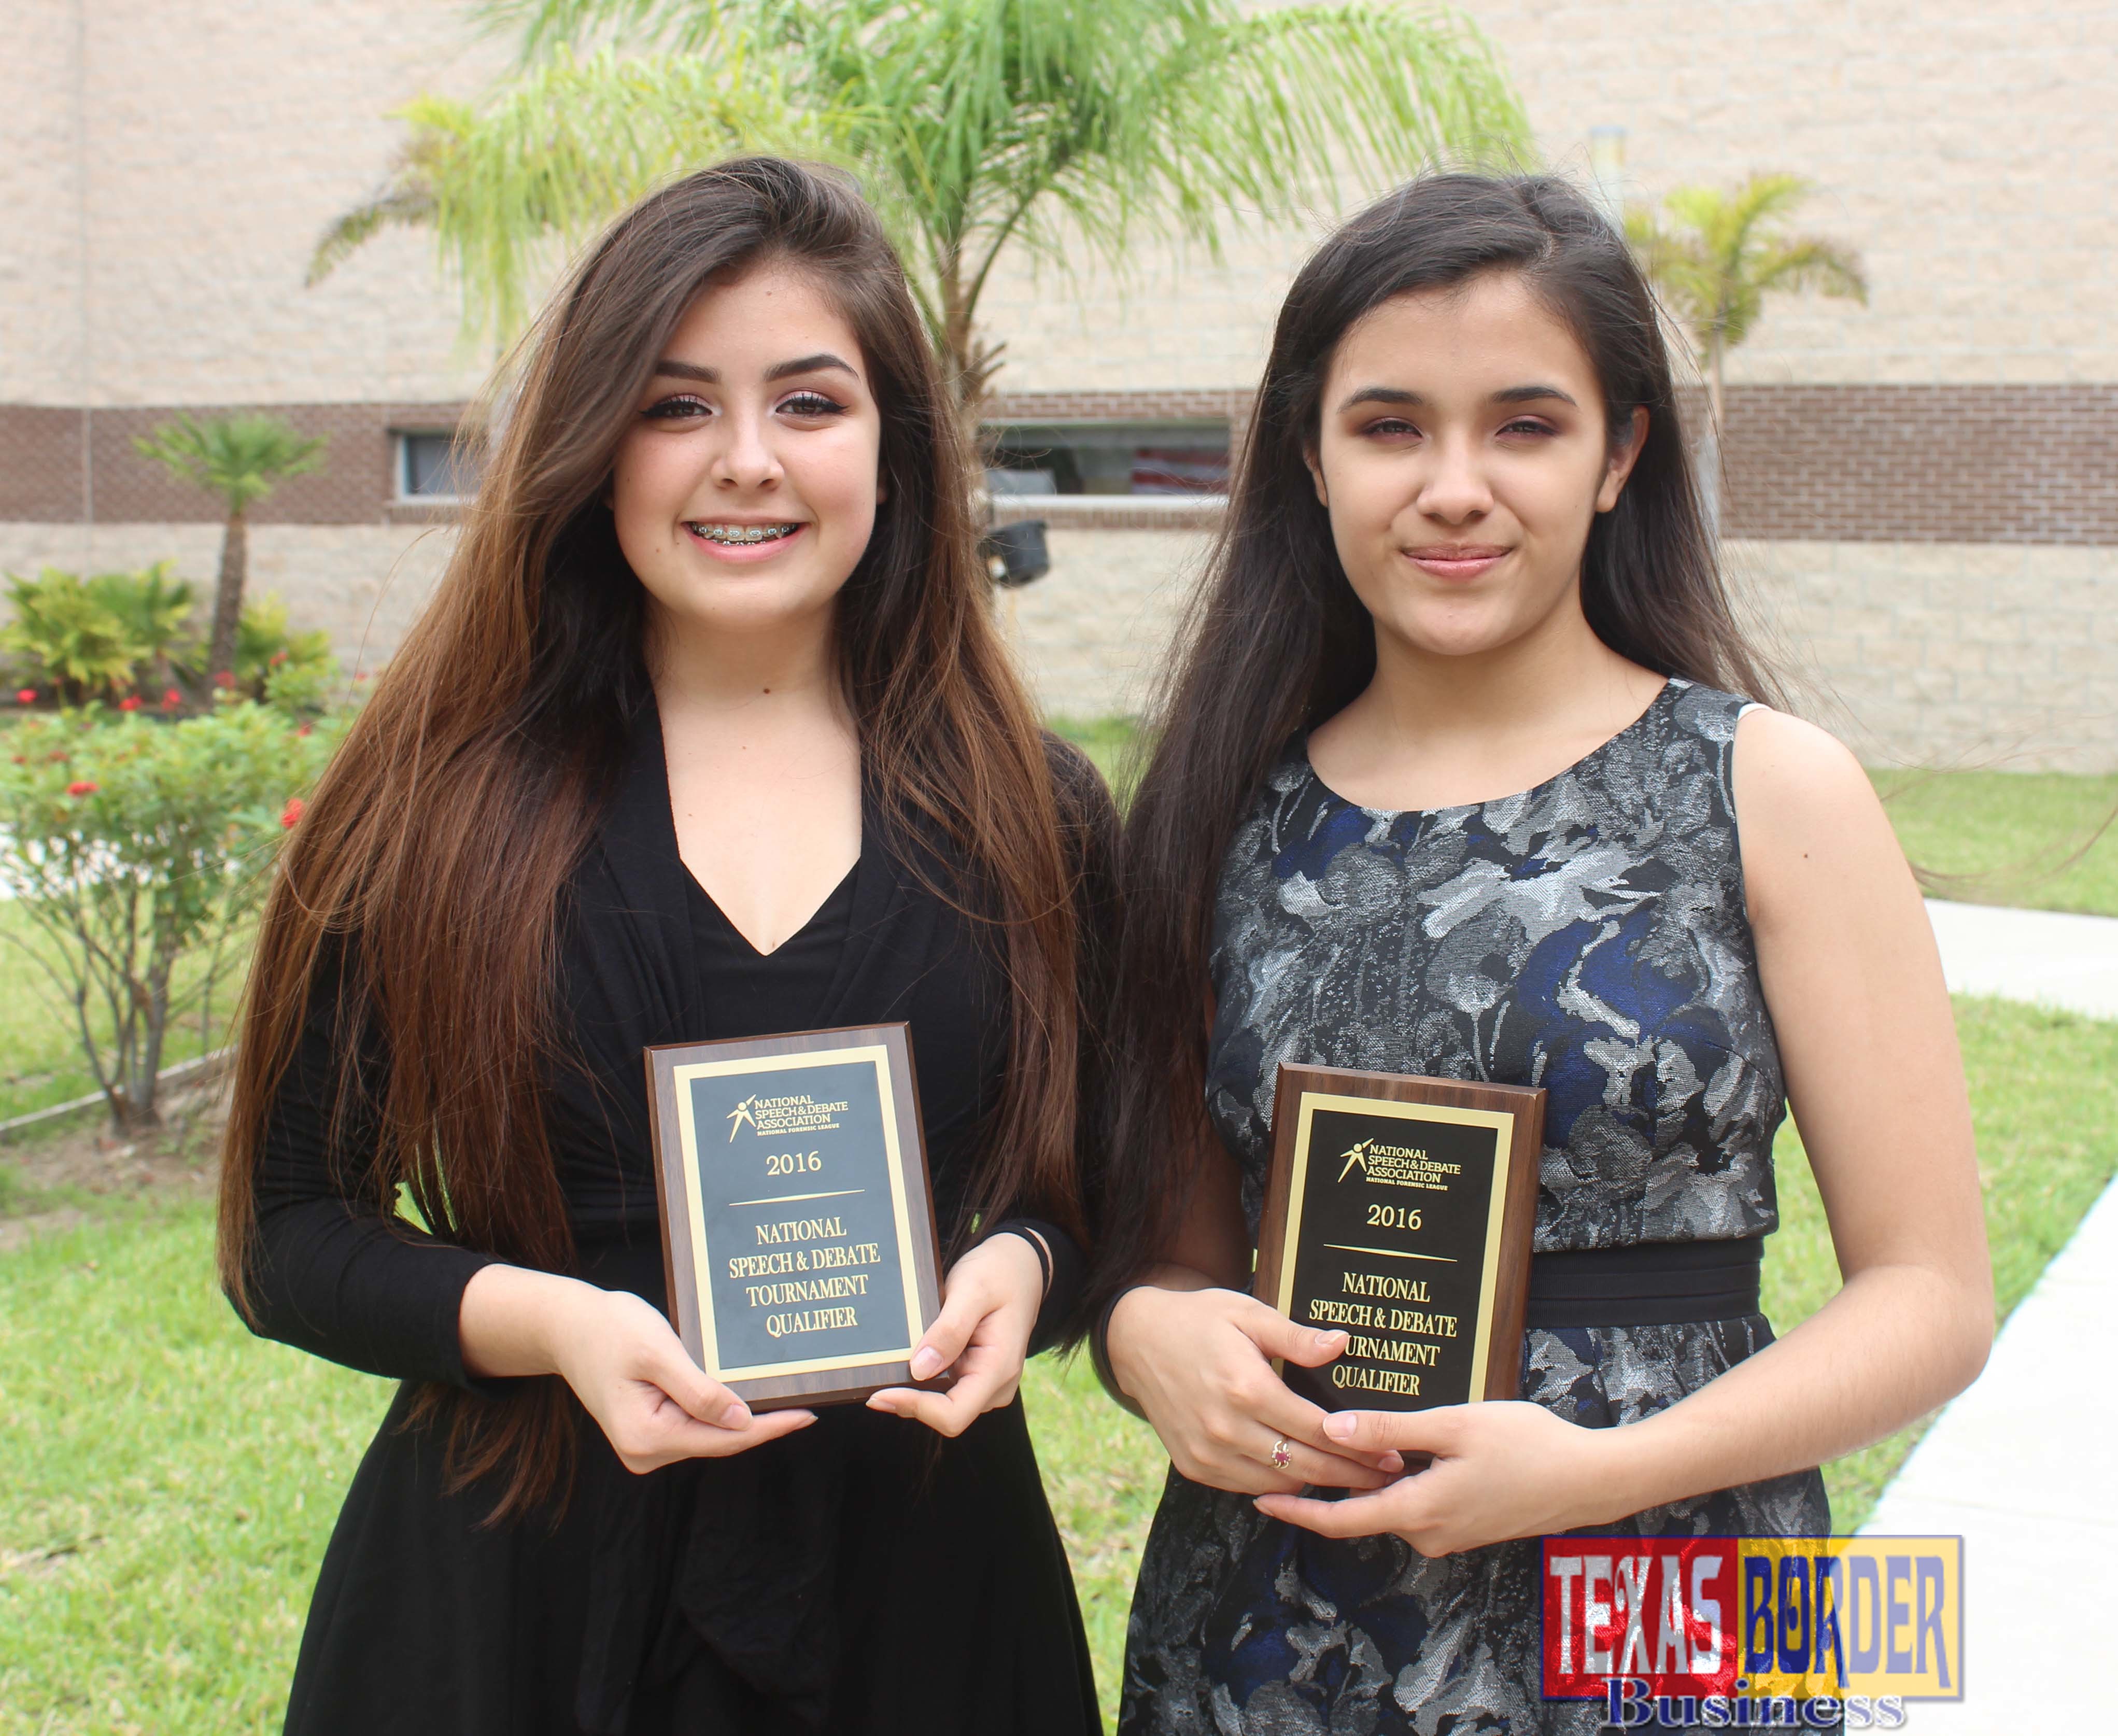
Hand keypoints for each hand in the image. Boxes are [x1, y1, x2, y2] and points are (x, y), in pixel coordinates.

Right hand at [548, 1285, 816, 1472]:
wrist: (569, 1327)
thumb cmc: (610, 1330)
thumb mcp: (659, 1353)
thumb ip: (700, 1391)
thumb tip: (742, 1421)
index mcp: (647, 1437)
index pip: (726, 1439)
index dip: (771, 1426)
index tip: (808, 1413)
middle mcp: (645, 1453)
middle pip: (721, 1440)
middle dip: (761, 1420)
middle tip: (807, 1397)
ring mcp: (646, 1447)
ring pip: (710, 1434)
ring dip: (742, 1415)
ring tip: (781, 1392)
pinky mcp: (649, 1433)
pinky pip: (695, 1425)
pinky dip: (720, 1410)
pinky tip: (743, 1393)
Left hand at [866, 1231, 1042, 1436]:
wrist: (1021, 1266)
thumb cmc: (999, 1272)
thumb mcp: (973, 1289)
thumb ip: (949, 1330)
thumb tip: (920, 1370)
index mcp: (999, 1368)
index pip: (953, 1413)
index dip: (915, 1408)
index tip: (879, 1393)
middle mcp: (996, 1386)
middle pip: (943, 1414)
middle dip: (908, 1398)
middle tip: (874, 1374)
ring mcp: (986, 1384)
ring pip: (940, 1404)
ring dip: (913, 1389)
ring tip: (892, 1359)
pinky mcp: (975, 1376)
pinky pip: (943, 1388)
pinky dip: (921, 1378)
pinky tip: (909, 1356)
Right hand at [1105, 1285, 1403, 1495]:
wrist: (1137, 1340)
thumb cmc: (1200, 1320)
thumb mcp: (1249, 1313)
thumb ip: (1296, 1335)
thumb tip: (1342, 1343)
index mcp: (1246, 1388)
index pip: (1318, 1430)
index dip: (1360, 1446)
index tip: (1391, 1453)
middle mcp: (1226, 1428)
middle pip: (1304, 1465)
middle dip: (1350, 1474)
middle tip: (1385, 1476)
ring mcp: (1208, 1452)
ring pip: (1278, 1484)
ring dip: (1317, 1484)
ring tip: (1352, 1478)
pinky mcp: (1194, 1466)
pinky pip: (1248, 1487)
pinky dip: (1277, 1485)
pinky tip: (1300, 1475)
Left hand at [1254, 1402, 1616, 1555]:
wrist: (1590, 1479)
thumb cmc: (1529, 1445)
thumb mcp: (1454, 1425)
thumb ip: (1391, 1431)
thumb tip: (1331, 1429)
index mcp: (1419, 1512)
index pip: (1340, 1520)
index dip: (1296, 1511)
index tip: (1260, 1500)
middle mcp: (1429, 1533)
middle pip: (1362, 1510)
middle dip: (1330, 1482)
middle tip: (1300, 1442)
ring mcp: (1449, 1533)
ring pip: (1391, 1504)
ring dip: (1369, 1477)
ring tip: (1350, 1434)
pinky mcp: (1466, 1524)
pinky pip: (1417, 1504)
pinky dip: (1399, 1480)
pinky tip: (1402, 1447)